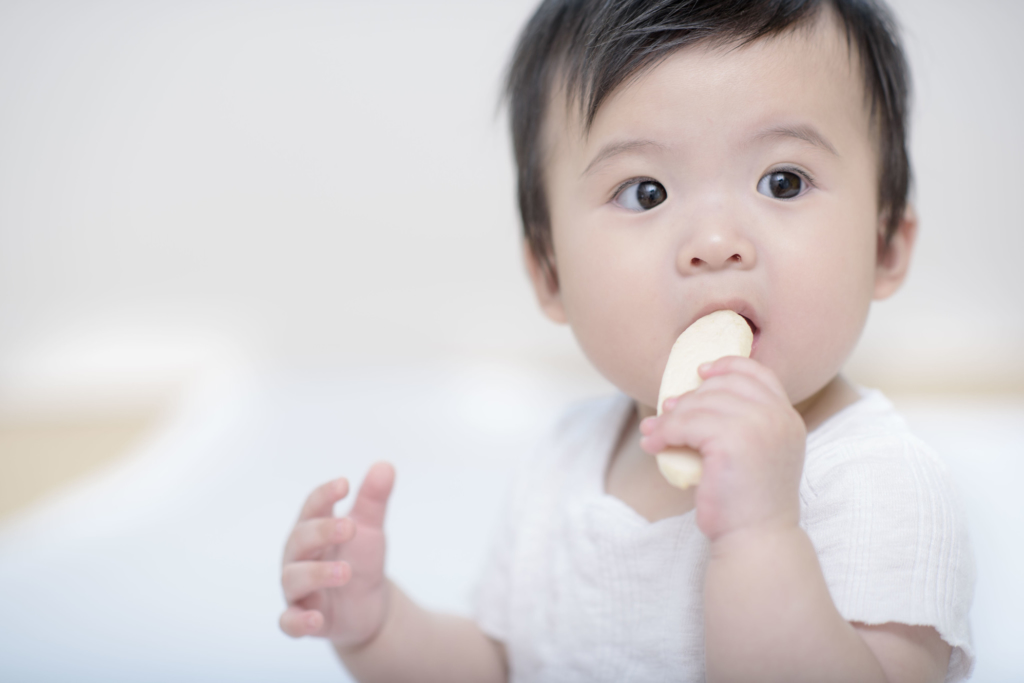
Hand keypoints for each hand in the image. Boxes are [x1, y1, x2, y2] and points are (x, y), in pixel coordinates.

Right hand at [279, 462, 395, 648]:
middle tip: (351, 526)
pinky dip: (297, 621)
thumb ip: (374, 499)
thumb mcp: (370, 530)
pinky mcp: (302, 617)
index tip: (344, 484)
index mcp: (313, 529)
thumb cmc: (360, 559)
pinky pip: (289, 621)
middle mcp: (299, 557)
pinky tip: (315, 620)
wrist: (368, 605)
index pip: (312, 506)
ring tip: (345, 571)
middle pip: (299, 538)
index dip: (324, 494)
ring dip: (316, 573)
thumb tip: (384, 465)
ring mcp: (298, 588)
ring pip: (293, 578)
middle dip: (322, 531)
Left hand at [639, 357, 805, 541]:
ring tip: (655, 432)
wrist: (756, 540)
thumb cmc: (747, 503)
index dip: (727, 365)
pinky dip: (665, 432)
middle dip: (689, 397)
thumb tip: (686, 397)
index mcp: (787, 419)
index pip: (759, 373)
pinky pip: (686, 424)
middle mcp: (778, 418)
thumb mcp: (756, 455)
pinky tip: (654, 444)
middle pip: (723, 386)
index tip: (701, 372)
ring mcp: (758, 427)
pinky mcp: (732, 442)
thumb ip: (741, 424)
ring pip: (700, 405)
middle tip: (667, 410)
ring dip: (671, 417)